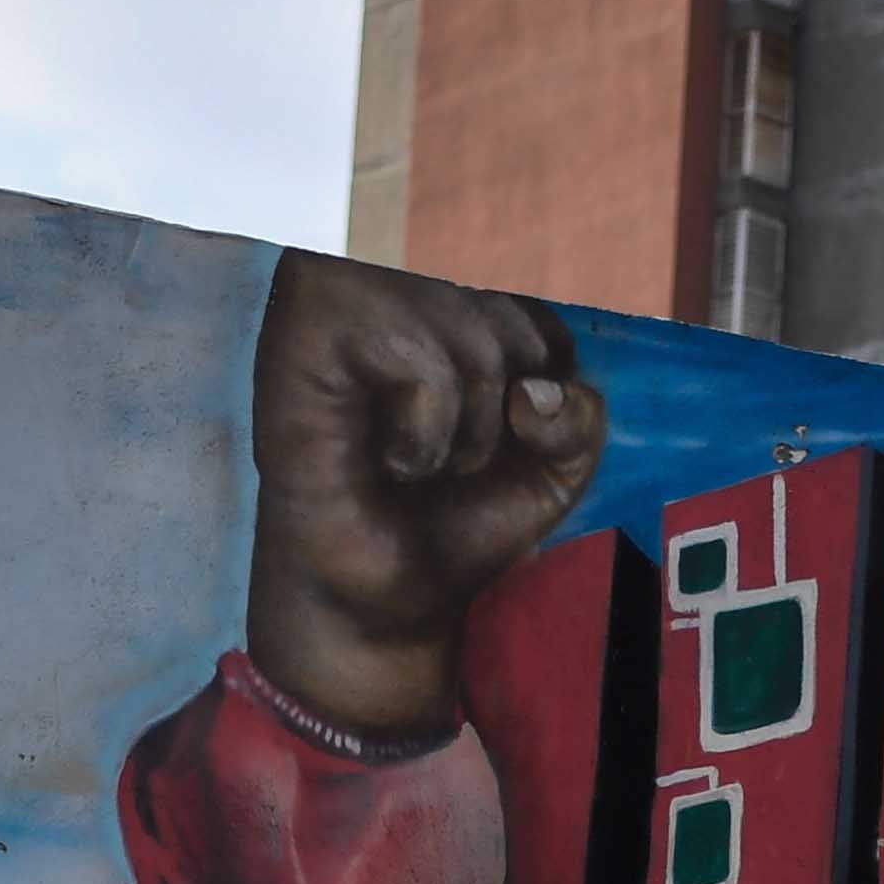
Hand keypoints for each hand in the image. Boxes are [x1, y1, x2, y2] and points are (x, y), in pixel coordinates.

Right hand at [245, 254, 605, 737]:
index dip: (541, 402)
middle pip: (512, 322)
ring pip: (470, 331)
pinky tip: (380, 458)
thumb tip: (533, 396)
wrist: (383, 602)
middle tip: (441, 465)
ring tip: (410, 462)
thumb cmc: (451, 525)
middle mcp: (394, 280)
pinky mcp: (304, 324)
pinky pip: (418, 361)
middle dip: (501, 418)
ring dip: (462, 429)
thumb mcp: (552, 472)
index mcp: (447, 300)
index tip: (488, 454)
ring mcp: (344, 292)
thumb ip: (580, 417)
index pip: (543, 320)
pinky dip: (421, 432)